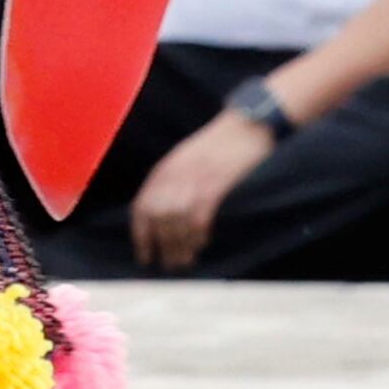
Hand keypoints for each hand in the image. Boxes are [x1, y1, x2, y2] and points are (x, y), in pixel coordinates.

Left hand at [128, 110, 274, 266]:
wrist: (248, 123)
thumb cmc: (220, 144)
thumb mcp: (188, 159)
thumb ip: (174, 181)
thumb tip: (165, 214)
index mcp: (165, 168)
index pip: (142, 207)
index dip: (141, 235)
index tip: (145, 256)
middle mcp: (175, 174)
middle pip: (159, 218)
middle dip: (163, 246)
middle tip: (171, 266)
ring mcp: (194, 178)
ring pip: (177, 221)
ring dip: (180, 245)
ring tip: (186, 261)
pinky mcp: (215, 183)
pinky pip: (199, 215)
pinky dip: (199, 233)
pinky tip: (202, 242)